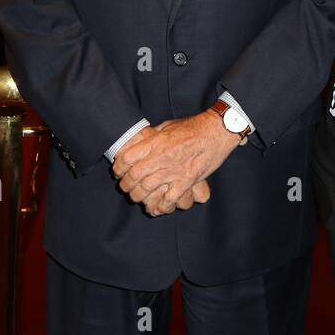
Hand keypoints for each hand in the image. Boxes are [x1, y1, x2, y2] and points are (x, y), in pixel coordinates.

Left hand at [112, 111, 237, 216]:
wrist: (217, 130)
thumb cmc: (192, 126)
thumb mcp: (167, 126)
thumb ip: (153, 136)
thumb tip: (140, 142)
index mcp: (155, 141)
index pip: (127, 158)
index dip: (118, 168)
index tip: (118, 172)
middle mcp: (161, 156)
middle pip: (134, 176)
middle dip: (126, 185)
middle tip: (126, 188)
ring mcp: (174, 170)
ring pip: (148, 189)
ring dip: (140, 197)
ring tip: (138, 198)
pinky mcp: (187, 180)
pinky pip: (169, 198)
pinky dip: (161, 206)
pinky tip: (157, 208)